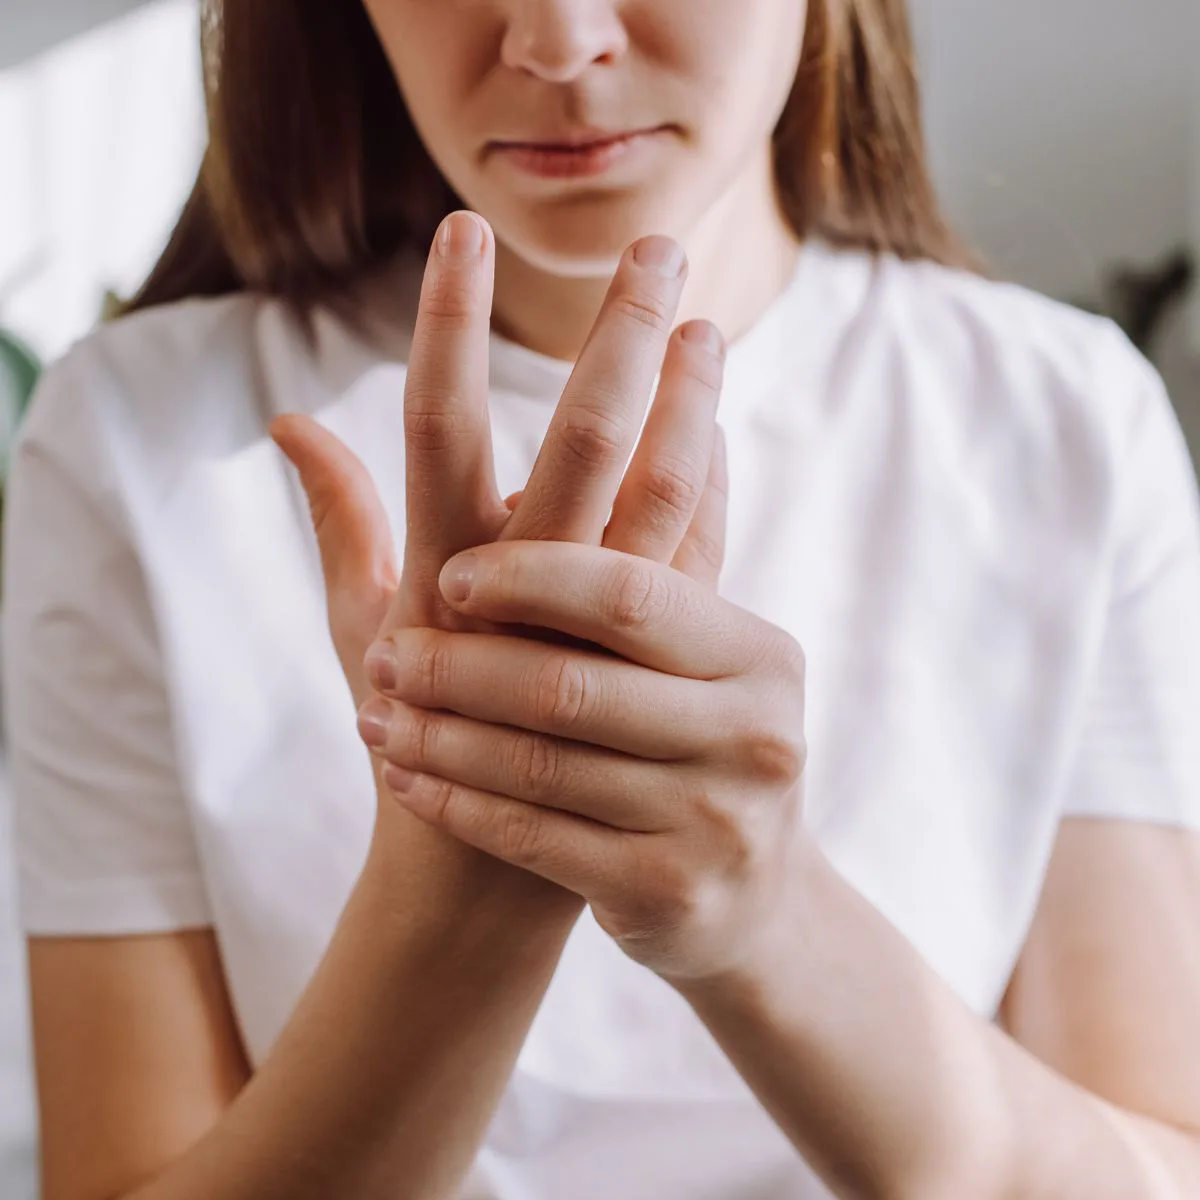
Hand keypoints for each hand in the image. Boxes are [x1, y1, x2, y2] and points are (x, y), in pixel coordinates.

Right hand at [269, 211, 728, 709]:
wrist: (487, 864)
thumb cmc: (411, 733)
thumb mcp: (357, 625)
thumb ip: (336, 515)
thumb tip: (290, 418)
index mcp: (438, 569)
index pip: (438, 421)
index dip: (448, 323)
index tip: (464, 230)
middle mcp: (522, 591)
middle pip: (581, 440)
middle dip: (619, 338)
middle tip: (657, 247)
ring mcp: (596, 629)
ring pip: (661, 494)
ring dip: (689, 403)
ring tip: (708, 320)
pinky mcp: (652, 665)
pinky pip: (691, 557)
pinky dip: (706, 486)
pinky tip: (717, 424)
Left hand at [357, 539, 807, 982]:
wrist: (744, 895)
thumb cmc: (697, 739)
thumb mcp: (701, 647)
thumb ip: (682, 513)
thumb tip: (692, 330)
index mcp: (752, 651)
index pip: (630, 594)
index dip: (534, 578)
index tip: (450, 575)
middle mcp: (748, 732)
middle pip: (572, 684)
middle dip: (464, 666)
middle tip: (385, 654)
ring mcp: (713, 820)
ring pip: (540, 765)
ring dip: (441, 735)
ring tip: (375, 709)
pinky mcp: (667, 894)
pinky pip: (533, 839)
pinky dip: (458, 802)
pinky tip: (406, 776)